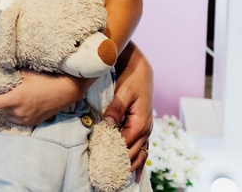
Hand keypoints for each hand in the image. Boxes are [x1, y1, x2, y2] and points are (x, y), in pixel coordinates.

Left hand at [0, 71, 81, 126]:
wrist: (64, 90)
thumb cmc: (44, 79)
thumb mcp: (23, 73)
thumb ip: (5, 71)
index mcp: (15, 99)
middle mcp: (19, 112)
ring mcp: (27, 119)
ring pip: (7, 115)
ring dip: (5, 107)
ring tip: (10, 96)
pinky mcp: (33, 122)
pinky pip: (17, 119)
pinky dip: (15, 112)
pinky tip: (20, 103)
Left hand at [103, 44, 153, 178]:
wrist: (141, 71)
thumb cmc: (131, 80)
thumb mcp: (122, 92)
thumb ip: (115, 108)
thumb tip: (109, 124)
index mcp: (140, 122)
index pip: (127, 143)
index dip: (116, 153)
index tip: (103, 162)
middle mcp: (145, 129)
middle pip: (134, 152)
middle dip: (123, 163)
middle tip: (109, 174)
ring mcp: (146, 129)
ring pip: (140, 153)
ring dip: (132, 165)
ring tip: (122, 179)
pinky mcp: (142, 127)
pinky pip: (142, 148)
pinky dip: (139, 161)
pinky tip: (135, 174)